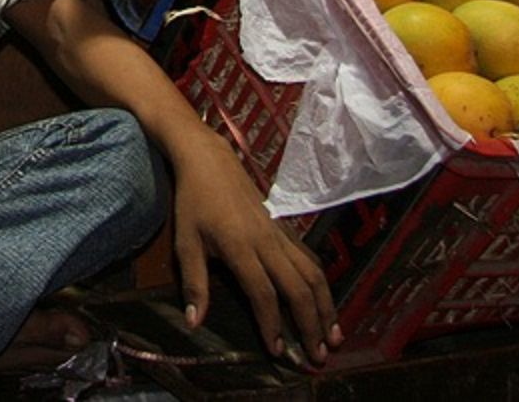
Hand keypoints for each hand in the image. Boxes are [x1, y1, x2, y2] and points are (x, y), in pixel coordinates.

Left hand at [166, 132, 337, 363]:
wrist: (210, 161)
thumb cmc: (193, 202)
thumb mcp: (184, 242)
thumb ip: (193, 283)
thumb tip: (194, 323)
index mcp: (240, 247)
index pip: (263, 293)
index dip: (272, 325)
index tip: (277, 352)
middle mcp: (267, 242)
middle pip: (298, 288)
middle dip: (311, 325)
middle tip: (318, 356)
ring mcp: (280, 233)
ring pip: (313, 273)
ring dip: (326, 306)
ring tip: (334, 336)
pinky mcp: (285, 228)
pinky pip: (310, 258)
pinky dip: (322, 284)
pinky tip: (326, 302)